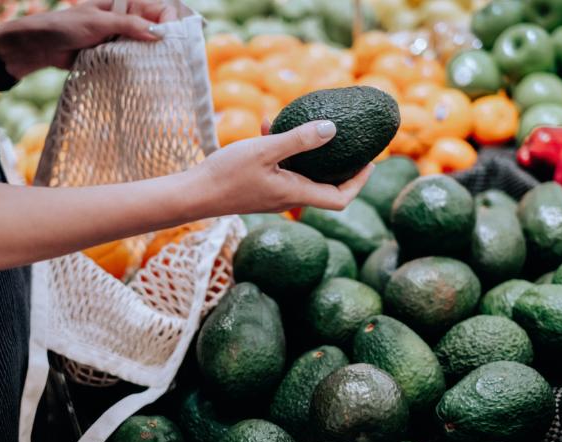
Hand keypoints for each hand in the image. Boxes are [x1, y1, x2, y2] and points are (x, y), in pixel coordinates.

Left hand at [0, 0, 176, 77]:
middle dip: (165, 40)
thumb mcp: (99, 22)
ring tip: (165, 67)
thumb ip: (129, 25)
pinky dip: (140, 66)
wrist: (42, 47)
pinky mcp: (114, 54)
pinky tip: (148, 73)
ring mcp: (120, 38)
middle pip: (155, 27)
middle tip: (174, 56)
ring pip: (146, 45)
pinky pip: (133, 59)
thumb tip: (159, 34)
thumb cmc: (66, 27)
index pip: (157, 8)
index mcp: (123, 4)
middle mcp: (125, 19)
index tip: (172, 37)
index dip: (168, 20)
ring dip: (154, 55)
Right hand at [191, 120, 373, 215]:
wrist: (193, 194)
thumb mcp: (265, 150)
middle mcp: (288, 198)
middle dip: (338, 164)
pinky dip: (279, 149)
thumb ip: (299, 139)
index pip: (339, 199)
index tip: (369, 163)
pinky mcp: (258, 187)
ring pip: (299, 172)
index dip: (358, 183)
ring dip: (304, 149)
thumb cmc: (227, 174)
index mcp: (295, 193)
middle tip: (349, 141)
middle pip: (324, 186)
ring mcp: (272, 194)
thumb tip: (333, 129)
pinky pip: (279, 168)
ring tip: (301, 122)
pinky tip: (266, 125)